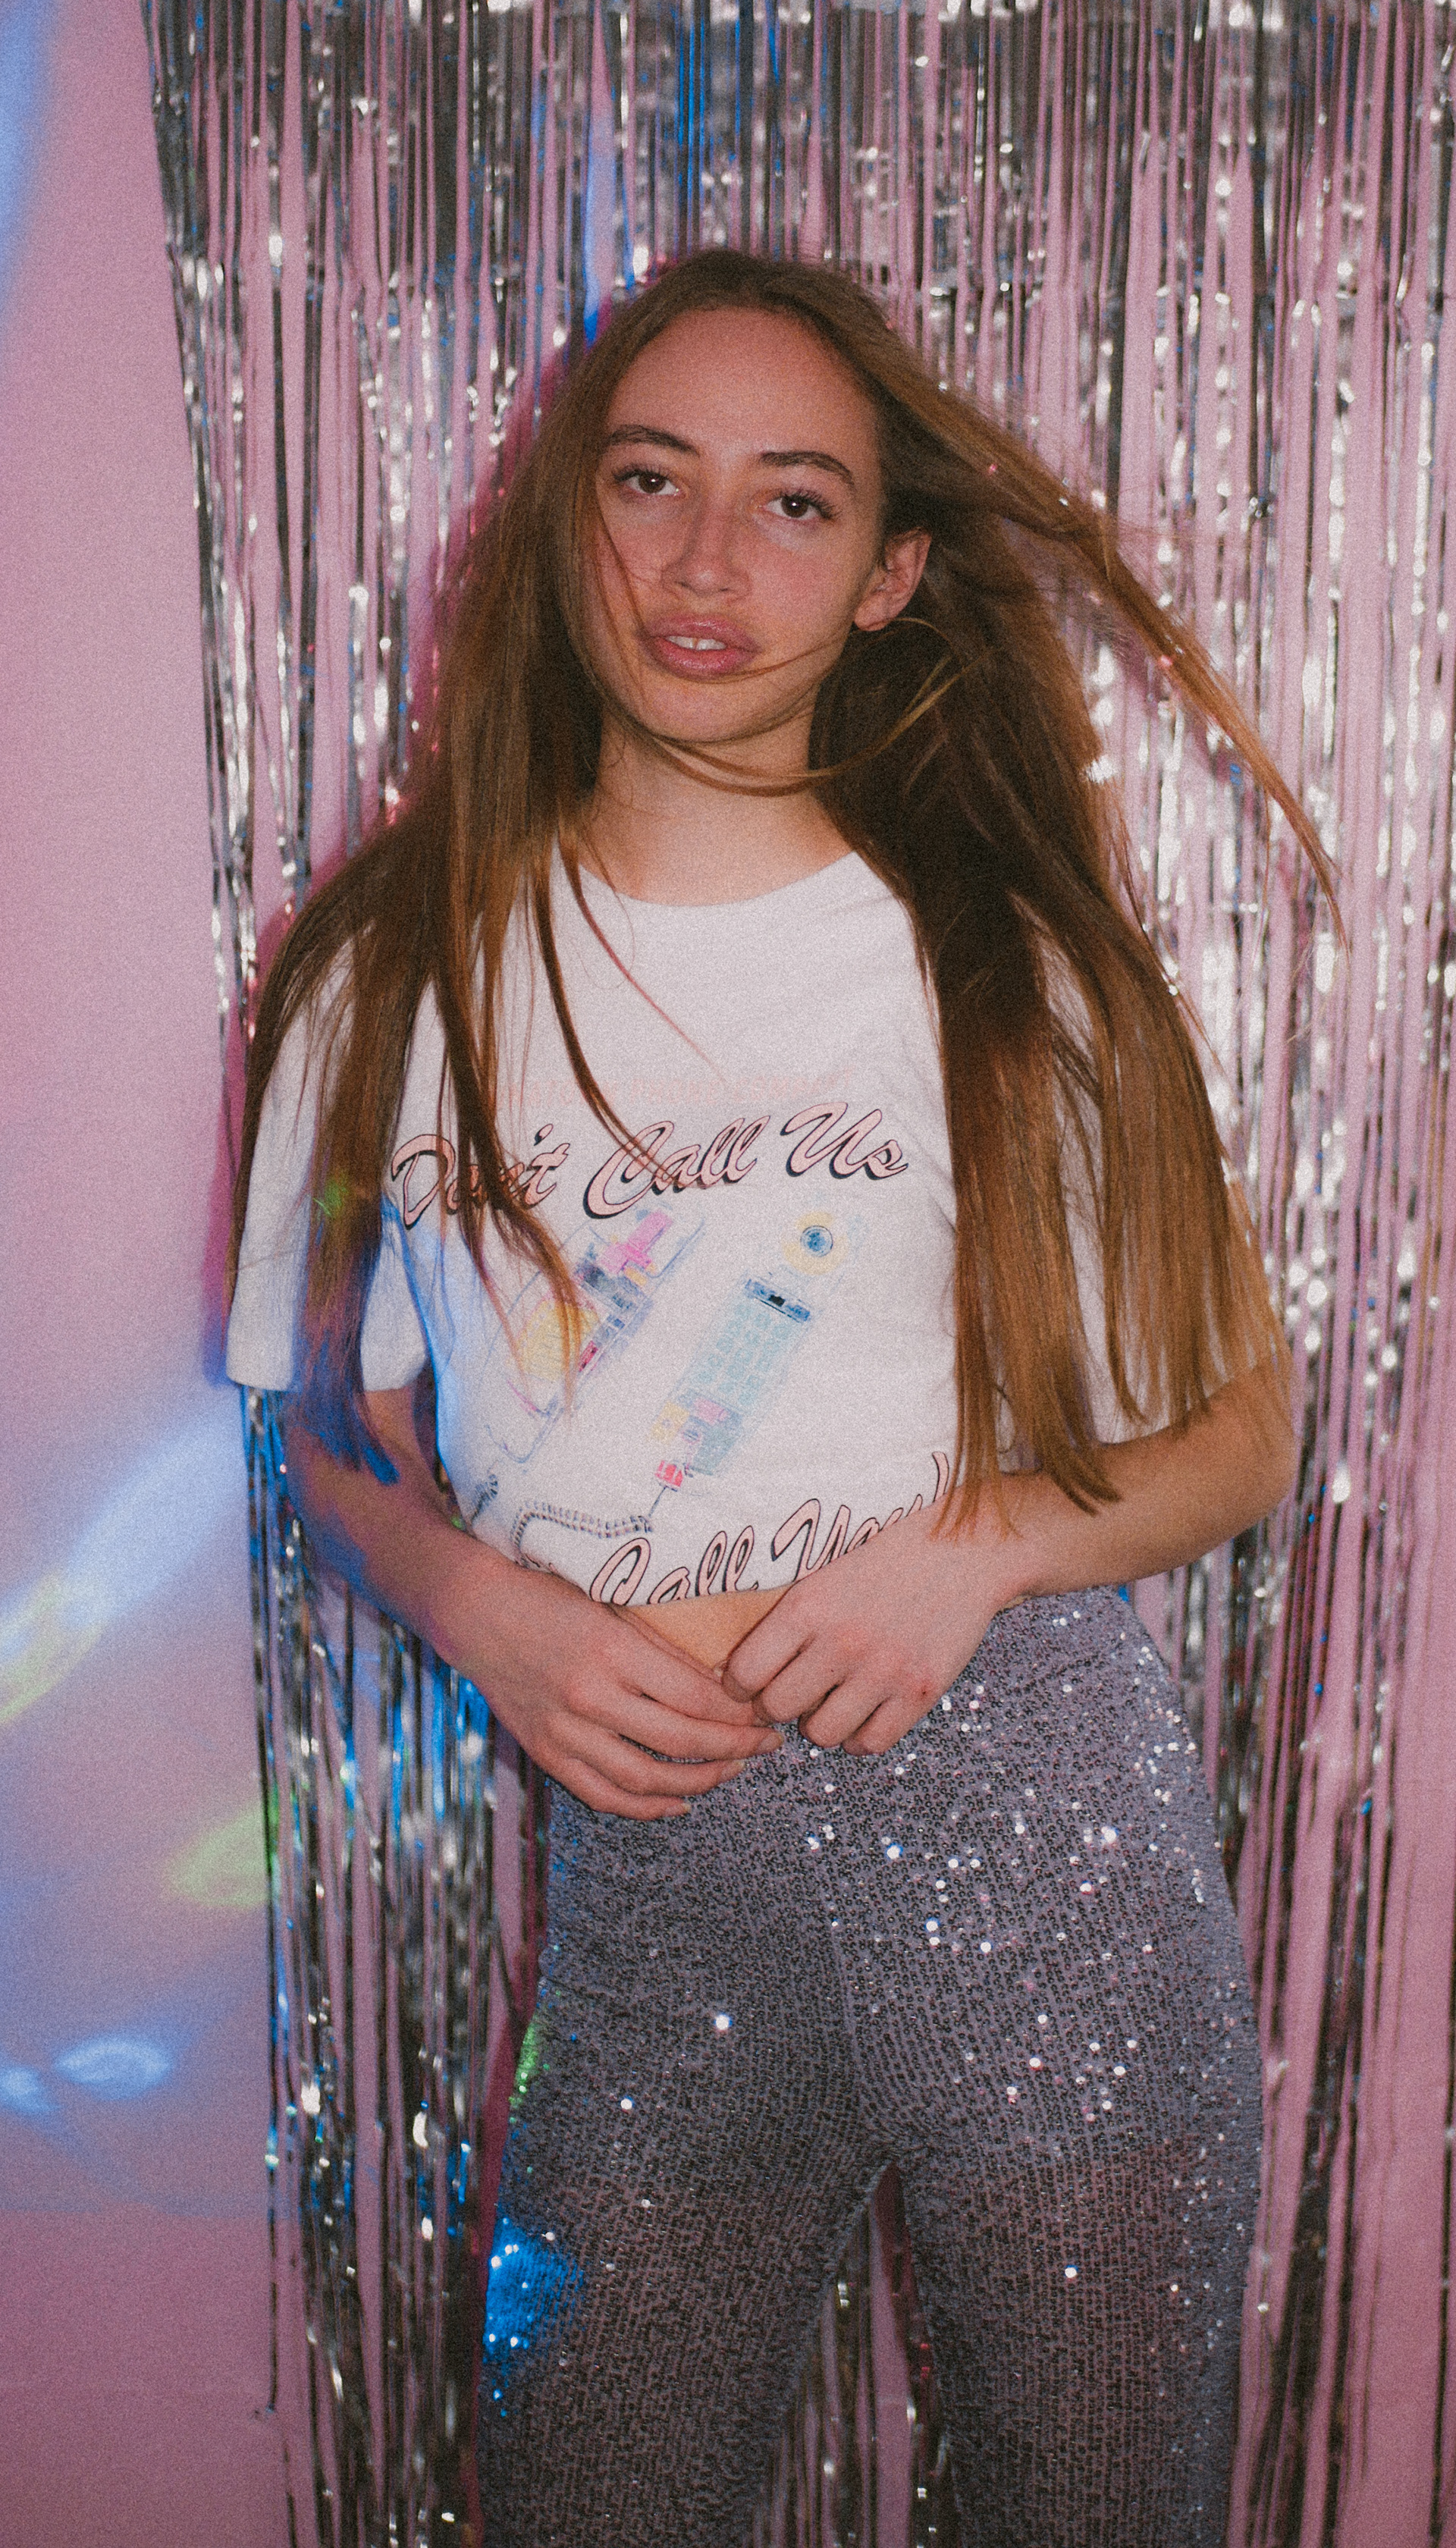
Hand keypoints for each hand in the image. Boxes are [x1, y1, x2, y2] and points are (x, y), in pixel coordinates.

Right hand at [286, 1389, 780, 1823]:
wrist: (471, 1610)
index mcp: (613, 1650)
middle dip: (736, 1748)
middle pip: (682, 1740)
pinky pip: (603, 1794)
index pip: (697, 1697)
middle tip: (766, 1747)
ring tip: (730, 1773)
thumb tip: (722, 1684)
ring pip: (647, 1778)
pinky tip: (676, 1802)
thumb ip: (660, 1648)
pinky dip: (645, 1807)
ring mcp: (565, 1729)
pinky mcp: (546, 1751)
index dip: (740, 1714)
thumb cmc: (547, 1596)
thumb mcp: (611, 1608)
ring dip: (699, 1782)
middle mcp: (590, 1695)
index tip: (766, 1716)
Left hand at [721, 1499, 1017, 1755]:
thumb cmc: (886, 1555)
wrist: (965, 1548)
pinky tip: (863, 1714)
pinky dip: (860, 1737)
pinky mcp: (921, 1691)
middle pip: (778, 1709)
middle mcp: (842, 1642)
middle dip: (778, 1705)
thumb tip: (742, 1667)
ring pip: (821, 1734)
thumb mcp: (826, 1570)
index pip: (745, 1673)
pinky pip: (871, 1743)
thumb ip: (788, 1614)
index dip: (739, 1686)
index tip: (749, 1684)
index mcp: (809, 1607)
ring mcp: (883, 1670)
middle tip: (791, 1692)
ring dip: (819, 1723)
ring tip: (830, 1701)